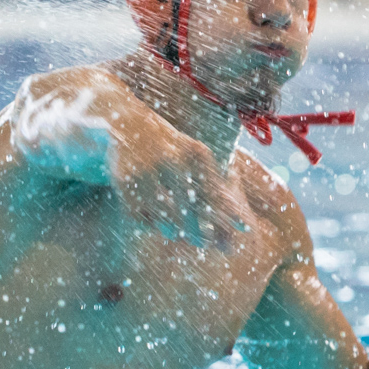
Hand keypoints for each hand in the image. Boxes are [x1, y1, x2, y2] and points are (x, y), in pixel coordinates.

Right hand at [107, 121, 240, 249]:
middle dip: (198, 232)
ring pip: (165, 217)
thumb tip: (245, 229)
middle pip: (190, 209)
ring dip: (173, 231)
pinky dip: (147, 223)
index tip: (244, 228)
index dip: (229, 212)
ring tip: (176, 233)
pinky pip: (139, 217)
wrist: (128, 125)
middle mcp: (171, 158)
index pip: (214, 191)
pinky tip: (151, 218)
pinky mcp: (124, 181)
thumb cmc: (173, 150)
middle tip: (204, 243)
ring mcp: (145, 169)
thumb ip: (219, 192)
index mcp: (194, 152)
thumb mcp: (197, 160)